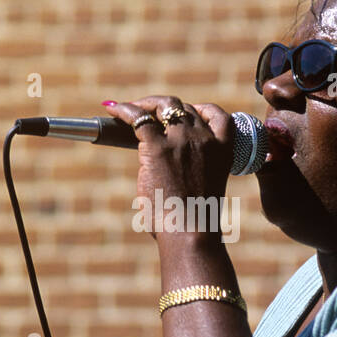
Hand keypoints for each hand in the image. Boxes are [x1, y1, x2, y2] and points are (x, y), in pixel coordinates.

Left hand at [102, 95, 234, 239]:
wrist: (191, 232)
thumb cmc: (195, 223)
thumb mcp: (204, 190)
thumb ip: (192, 172)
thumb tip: (165, 175)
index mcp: (223, 150)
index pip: (217, 115)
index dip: (200, 109)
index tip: (187, 112)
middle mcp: (204, 139)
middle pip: (184, 109)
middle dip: (165, 108)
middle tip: (148, 113)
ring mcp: (181, 140)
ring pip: (164, 106)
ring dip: (146, 104)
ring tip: (131, 108)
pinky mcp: (157, 147)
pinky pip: (138, 118)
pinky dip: (124, 110)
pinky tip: (113, 111)